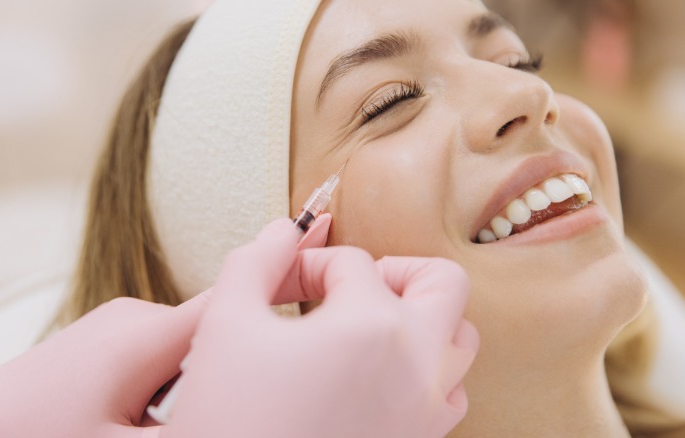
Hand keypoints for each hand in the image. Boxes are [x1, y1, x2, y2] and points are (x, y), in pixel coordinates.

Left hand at [0, 215, 332, 437]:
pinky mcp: (104, 353)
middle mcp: (134, 323)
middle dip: (248, 360)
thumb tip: (249, 406)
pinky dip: (180, 386)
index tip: (327, 230)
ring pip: (192, 353)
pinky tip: (161, 425)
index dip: (292, 268)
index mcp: (146, 335)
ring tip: (186, 427)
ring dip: (209, 383)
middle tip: (263, 402)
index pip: (240, 295)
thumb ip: (205, 416)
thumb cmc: (29, 437)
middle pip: (222, 331)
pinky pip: (163, 362)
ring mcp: (117, 335)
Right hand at [163, 218, 477, 437]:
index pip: (351, 262)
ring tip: (368, 327)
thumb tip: (285, 229)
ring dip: (422, 319)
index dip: (308, 265)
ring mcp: (427, 409)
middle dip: (396, 270)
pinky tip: (379, 376)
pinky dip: (427, 371)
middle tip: (351, 287)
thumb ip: (256, 260)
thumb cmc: (228, 417)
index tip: (279, 285)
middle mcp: (417, 363)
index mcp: (370, 325)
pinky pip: (451, 392)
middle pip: (443, 282)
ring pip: (459, 339)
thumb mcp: (225, 323)